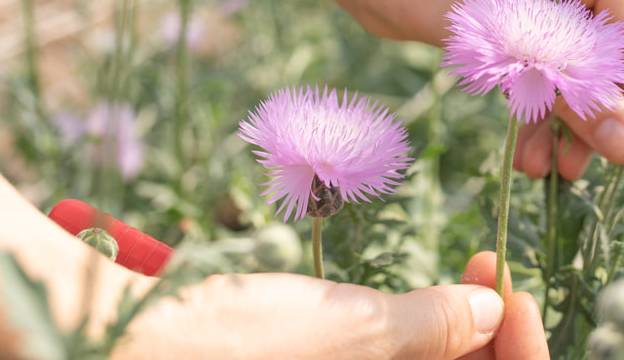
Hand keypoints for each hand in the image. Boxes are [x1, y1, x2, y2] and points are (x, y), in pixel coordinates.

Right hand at [117, 253, 546, 359]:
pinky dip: (412, 344)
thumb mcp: (337, 331)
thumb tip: (490, 310)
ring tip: (465, 275)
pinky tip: (415, 304)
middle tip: (489, 273)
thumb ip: (426, 327)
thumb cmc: (217, 348)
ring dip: (455, 339)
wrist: (104, 347)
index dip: (519, 359)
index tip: (512, 297)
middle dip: (489, 343)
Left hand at [326, 0, 623, 179]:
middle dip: (598, 117)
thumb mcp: (512, 41)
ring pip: (579, 72)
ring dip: (567, 123)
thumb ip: (573, 92)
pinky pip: (548, 73)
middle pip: (612, 56)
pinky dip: (540, 111)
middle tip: (589, 170)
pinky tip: (528, 154)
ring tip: (550, 170)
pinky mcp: (526, 19)